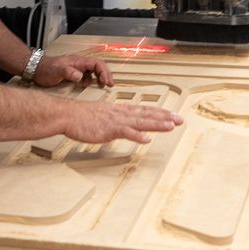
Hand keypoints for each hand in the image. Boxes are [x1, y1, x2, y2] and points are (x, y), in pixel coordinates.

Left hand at [33, 53, 113, 88]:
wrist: (36, 69)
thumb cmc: (46, 69)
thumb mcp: (57, 71)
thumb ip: (68, 72)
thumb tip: (80, 77)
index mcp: (78, 61)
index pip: (97, 63)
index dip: (104, 72)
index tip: (106, 82)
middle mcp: (79, 63)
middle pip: (98, 66)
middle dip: (105, 74)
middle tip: (110, 85)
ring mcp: (77, 68)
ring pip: (93, 71)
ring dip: (100, 77)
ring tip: (103, 86)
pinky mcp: (74, 74)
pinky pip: (87, 76)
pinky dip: (91, 81)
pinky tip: (88, 87)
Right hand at [64, 101, 182, 144]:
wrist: (68, 115)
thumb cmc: (82, 117)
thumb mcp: (103, 115)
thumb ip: (115, 120)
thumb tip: (123, 125)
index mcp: (120, 110)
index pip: (144, 110)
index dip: (159, 112)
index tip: (172, 115)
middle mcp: (121, 114)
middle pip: (146, 115)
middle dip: (164, 117)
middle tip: (180, 119)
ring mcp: (116, 121)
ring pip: (140, 122)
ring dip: (156, 124)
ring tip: (170, 126)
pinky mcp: (108, 130)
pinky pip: (125, 133)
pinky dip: (137, 136)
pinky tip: (147, 139)